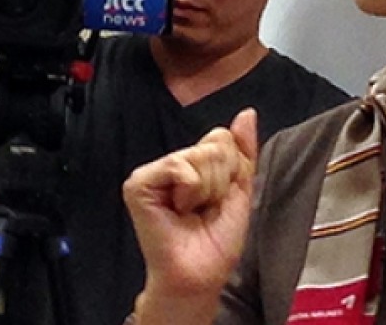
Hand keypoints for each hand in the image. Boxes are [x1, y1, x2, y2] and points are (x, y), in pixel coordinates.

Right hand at [124, 109, 257, 312]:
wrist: (200, 272)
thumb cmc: (217, 239)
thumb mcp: (241, 188)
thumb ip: (244, 150)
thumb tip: (247, 113)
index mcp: (195, 163)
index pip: (223, 138)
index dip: (232, 171)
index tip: (219, 198)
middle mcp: (173, 163)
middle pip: (215, 144)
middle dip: (220, 180)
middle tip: (204, 208)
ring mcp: (154, 171)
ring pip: (200, 155)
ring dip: (207, 189)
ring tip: (191, 211)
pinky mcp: (139, 182)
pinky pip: (179, 166)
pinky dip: (189, 190)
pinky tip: (178, 209)